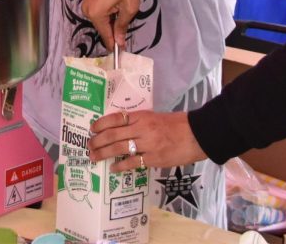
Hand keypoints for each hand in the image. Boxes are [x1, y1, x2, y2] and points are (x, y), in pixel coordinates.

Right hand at [81, 0, 141, 49]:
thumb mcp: (129, 7)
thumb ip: (122, 26)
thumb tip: (119, 42)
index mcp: (96, 14)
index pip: (106, 35)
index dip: (115, 44)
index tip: (123, 52)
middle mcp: (87, 10)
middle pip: (102, 28)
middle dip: (114, 31)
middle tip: (127, 28)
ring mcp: (87, 3)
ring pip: (101, 21)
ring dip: (111, 21)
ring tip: (124, 13)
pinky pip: (99, 12)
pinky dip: (108, 14)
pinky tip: (117, 8)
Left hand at [88, 111, 204, 171]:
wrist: (196, 135)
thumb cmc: (177, 124)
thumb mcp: (155, 117)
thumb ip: (139, 122)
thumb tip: (121, 129)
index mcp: (142, 116)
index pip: (116, 118)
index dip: (101, 124)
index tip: (92, 128)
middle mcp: (142, 128)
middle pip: (113, 134)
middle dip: (98, 141)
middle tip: (89, 146)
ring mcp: (147, 144)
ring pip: (119, 148)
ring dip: (104, 153)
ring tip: (94, 157)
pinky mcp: (153, 158)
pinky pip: (132, 162)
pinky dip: (120, 166)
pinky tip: (113, 168)